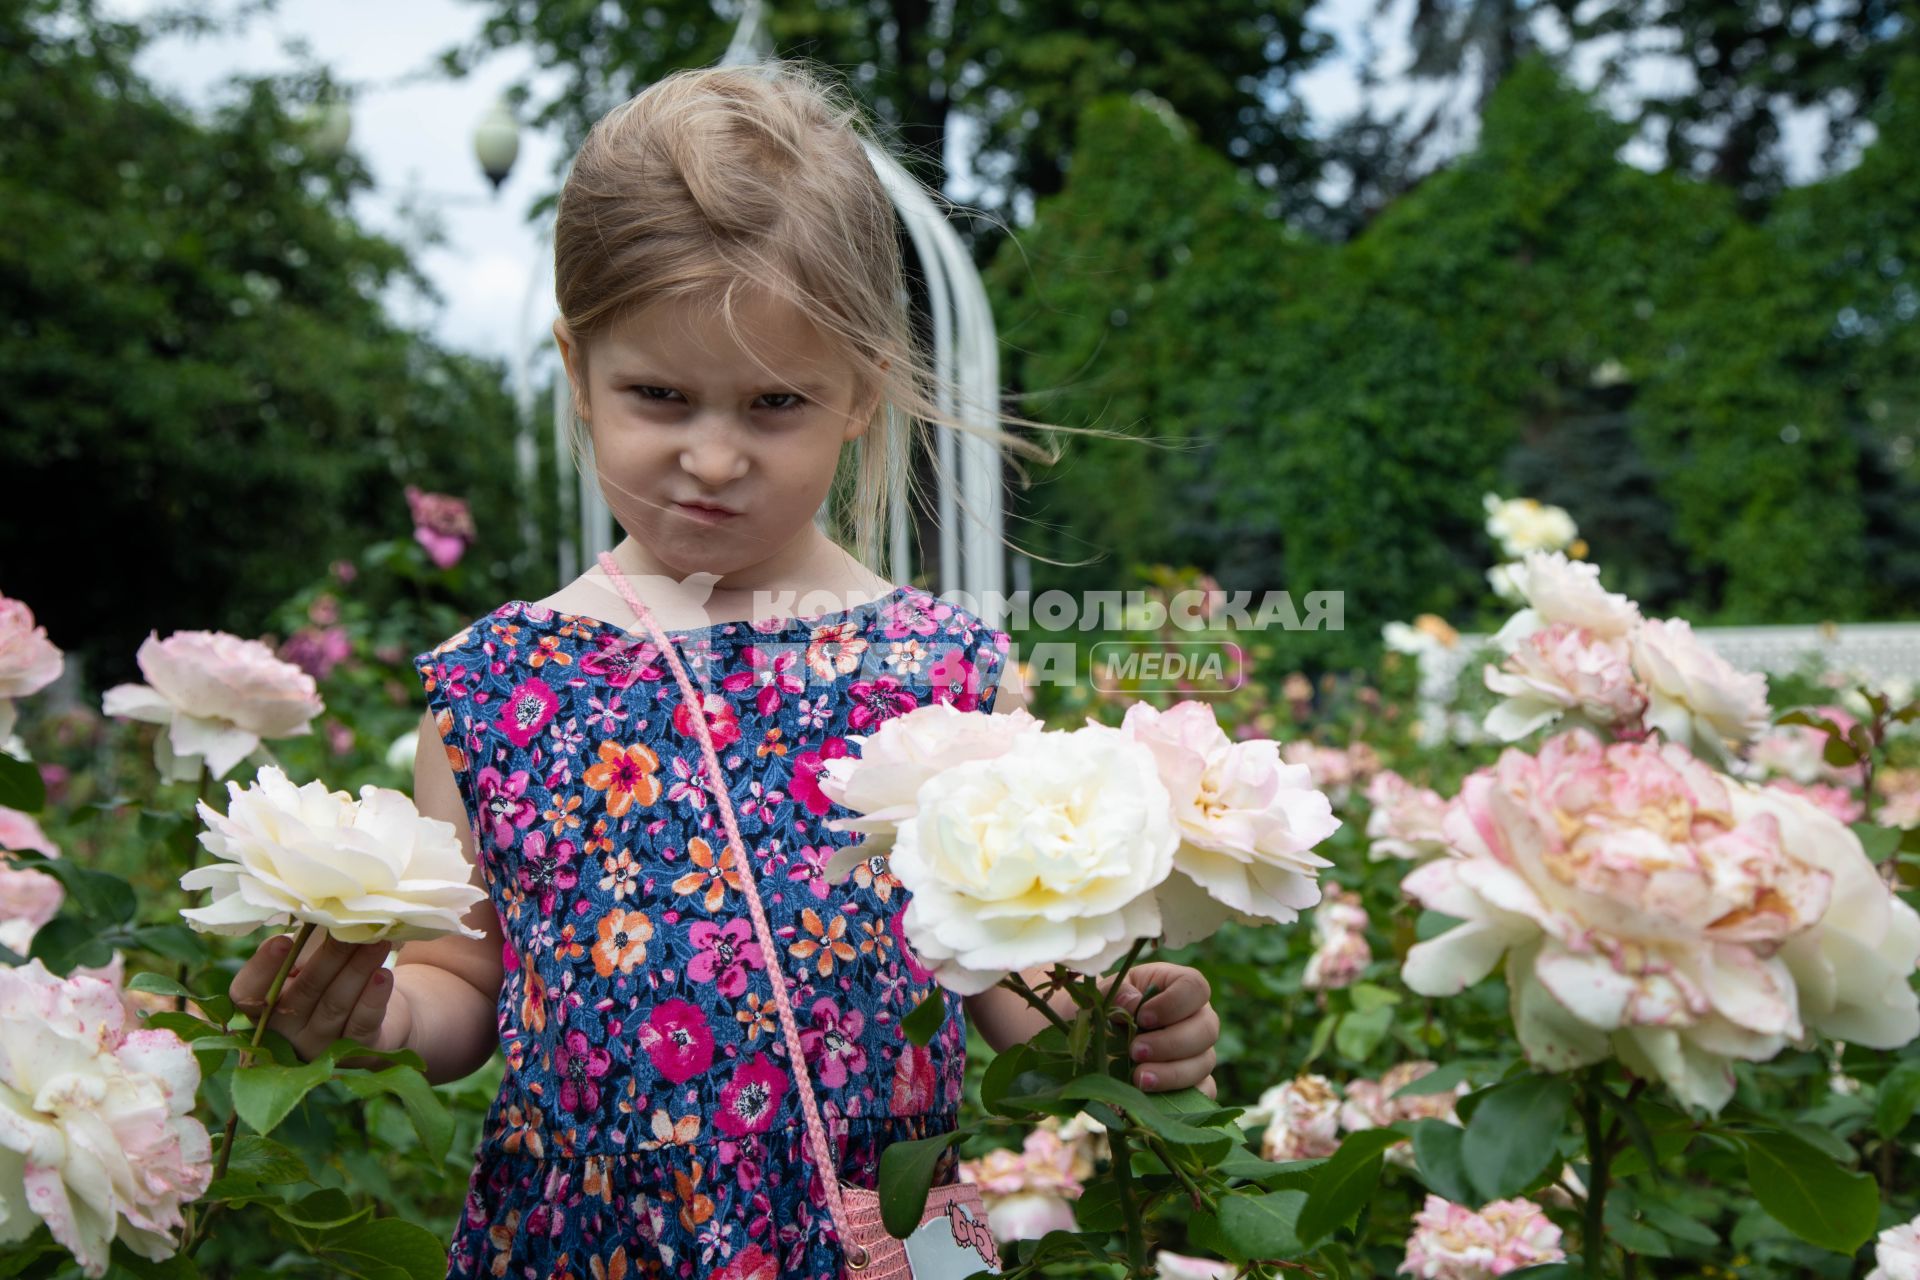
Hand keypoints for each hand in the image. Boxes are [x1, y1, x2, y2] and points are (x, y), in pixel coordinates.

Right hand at [229, 930, 409, 1068]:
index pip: (247, 994)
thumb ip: (303, 943)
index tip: (284, 939)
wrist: (376, 1004)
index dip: (262, 968)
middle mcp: (286, 1032)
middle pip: (303, 992)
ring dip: (357, 969)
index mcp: (264, 1006)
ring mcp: (319, 1046)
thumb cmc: (333, 972)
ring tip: (378, 942)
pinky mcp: (355, 1051)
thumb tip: (311, 913)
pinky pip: (361, 1026)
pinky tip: (384, 976)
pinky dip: (373, 999)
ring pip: (335, 1006)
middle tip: (352, 927)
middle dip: (330, 955)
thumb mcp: (311, 957)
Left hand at [1109, 961, 1218, 1098]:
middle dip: (1171, 1043)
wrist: (1098, 1039)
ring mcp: (1200, 1051)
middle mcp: (1197, 1017)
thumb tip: (1134, 1002)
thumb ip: (1117, 993)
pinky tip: (1155, 1096)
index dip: (1174, 1003)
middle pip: (1207, 1028)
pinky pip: (1205, 1091)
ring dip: (1172, 1073)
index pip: (1195, 987)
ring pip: (1205, 1062)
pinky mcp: (1196, 1081)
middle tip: (1135, 1051)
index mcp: (1177, 987)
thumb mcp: (1107, 993)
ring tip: (1138, 1078)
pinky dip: (1184, 1096)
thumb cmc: (1107, 1008)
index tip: (1142, 1018)